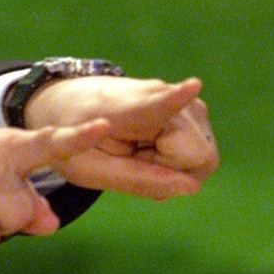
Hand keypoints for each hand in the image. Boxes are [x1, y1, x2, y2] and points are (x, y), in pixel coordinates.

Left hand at [23, 76, 218, 199]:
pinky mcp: (195, 108)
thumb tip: (192, 188)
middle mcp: (162, 95)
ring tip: (137, 152)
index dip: (177, 100)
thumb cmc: (75, 136)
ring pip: (201, 156)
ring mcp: (184, 99)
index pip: (156, 106)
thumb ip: (137, 180)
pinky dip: (176, 160)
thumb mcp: (88, 169)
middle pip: (196, 156)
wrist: (71, 99)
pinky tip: (149, 148)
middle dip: (169, 171)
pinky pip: (199, 152)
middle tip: (131, 161)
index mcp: (122, 108)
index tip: (193, 85)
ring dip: (171, 166)